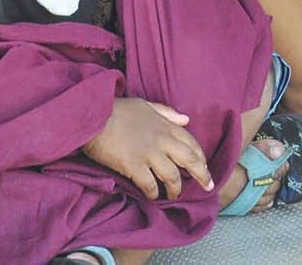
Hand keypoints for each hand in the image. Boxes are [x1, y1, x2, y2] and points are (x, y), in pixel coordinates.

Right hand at [81, 98, 212, 200]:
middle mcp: (162, 141)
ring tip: (174, 194)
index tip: (205, 167)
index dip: (201, 157)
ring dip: (175, 188)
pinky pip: (150, 184)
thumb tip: (186, 119)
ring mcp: (149, 154)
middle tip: (207, 186)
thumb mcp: (147, 105)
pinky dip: (154, 192)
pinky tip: (154, 196)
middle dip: (202, 175)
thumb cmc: (118, 110)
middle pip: (190, 160)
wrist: (95, 116)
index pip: (192, 143)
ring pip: (172, 176)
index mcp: (167, 126)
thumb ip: (168, 113)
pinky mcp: (133, 165)